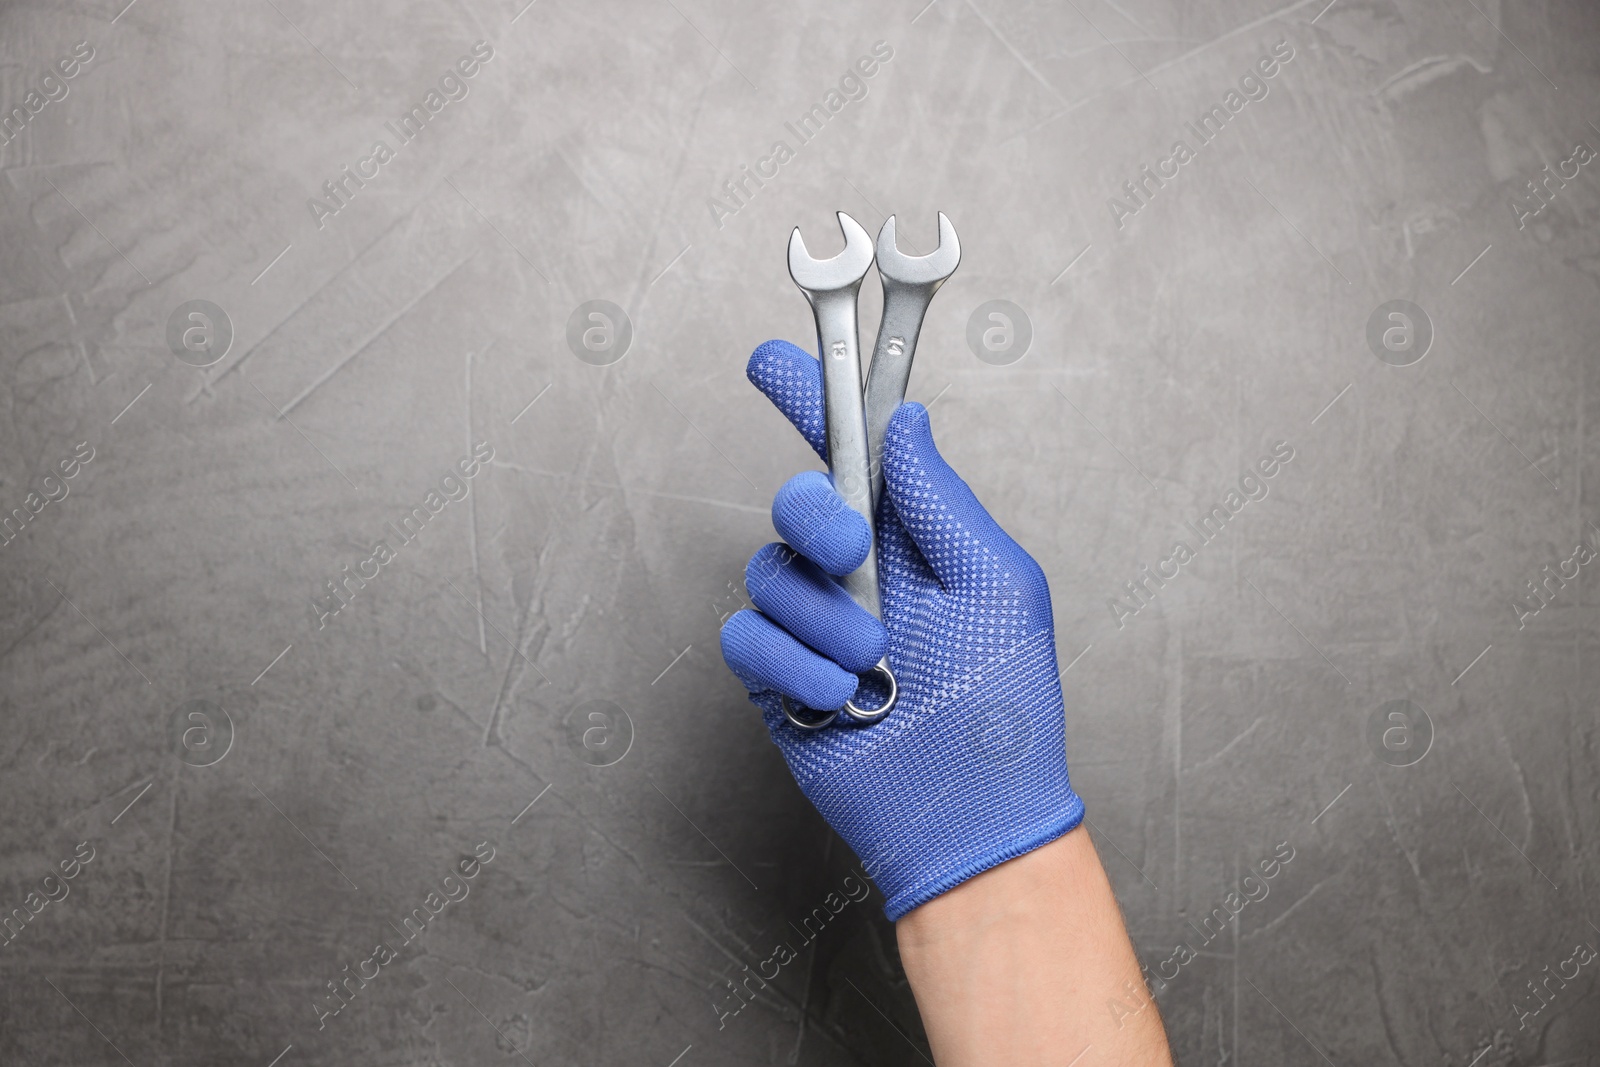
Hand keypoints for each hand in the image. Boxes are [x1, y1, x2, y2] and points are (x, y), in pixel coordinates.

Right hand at [719, 339, 1083, 920]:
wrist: (970, 813)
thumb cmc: (1003, 706)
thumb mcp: (994, 583)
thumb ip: (939, 499)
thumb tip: (905, 422)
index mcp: (911, 536)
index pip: (851, 450)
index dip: (813, 397)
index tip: (774, 360)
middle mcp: (856, 571)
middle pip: (796, 499)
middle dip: (815, 515)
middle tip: (852, 550)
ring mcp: (812, 625)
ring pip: (769, 574)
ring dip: (824, 619)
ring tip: (877, 664)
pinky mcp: (778, 678)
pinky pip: (747, 639)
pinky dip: (793, 667)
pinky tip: (842, 700)